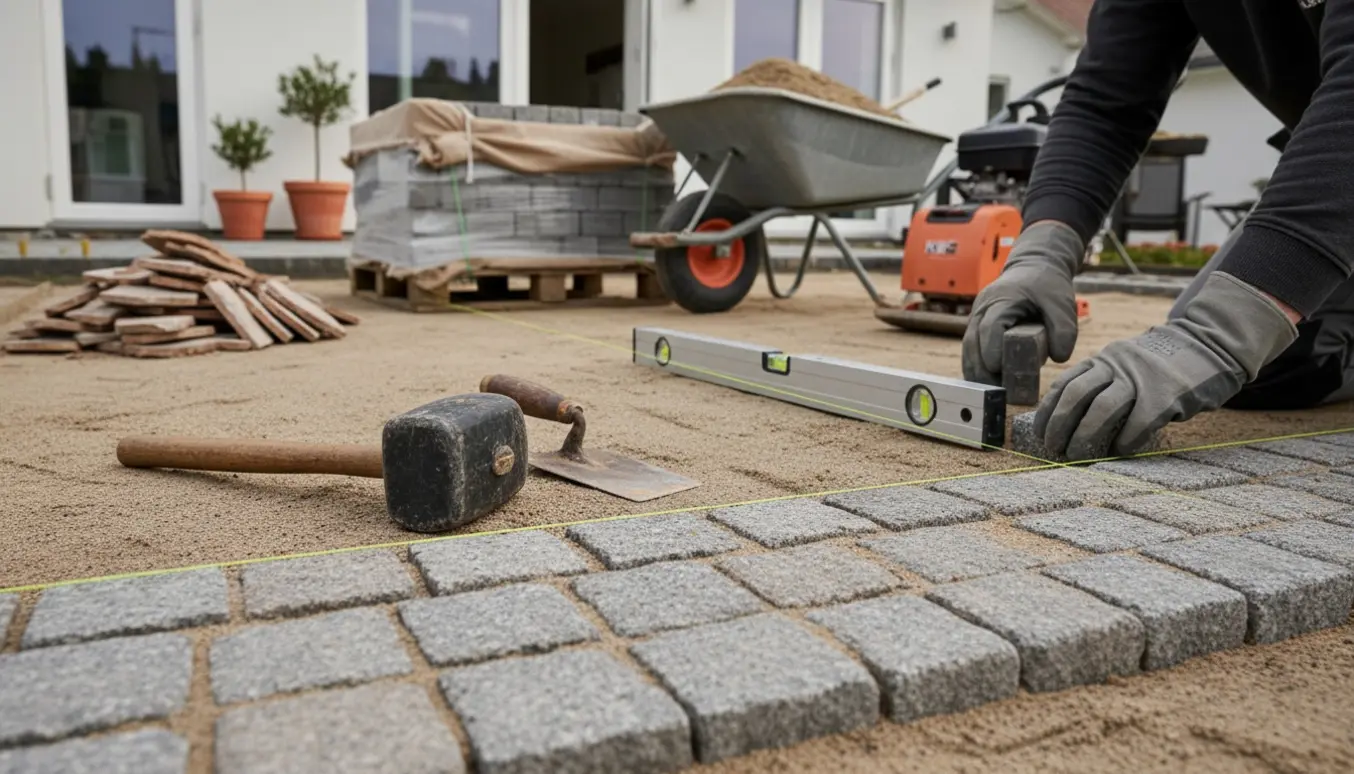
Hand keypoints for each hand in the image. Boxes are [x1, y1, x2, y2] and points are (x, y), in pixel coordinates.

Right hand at [962, 221, 1085, 384]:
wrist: (1034, 266)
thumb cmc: (1047, 284)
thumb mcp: (1062, 303)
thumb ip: (1065, 329)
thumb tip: (1058, 359)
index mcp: (1001, 300)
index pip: (989, 330)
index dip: (993, 353)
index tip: (1002, 373)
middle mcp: (982, 309)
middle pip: (972, 344)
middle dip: (982, 371)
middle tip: (997, 394)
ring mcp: (976, 317)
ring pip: (967, 350)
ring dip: (976, 373)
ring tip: (992, 395)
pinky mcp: (977, 326)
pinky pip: (971, 350)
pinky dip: (976, 367)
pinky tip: (988, 385)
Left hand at [1033, 271, 1298, 459]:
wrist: (1209, 343)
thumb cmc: (1160, 365)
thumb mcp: (1124, 363)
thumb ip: (1102, 382)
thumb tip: (1071, 419)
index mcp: (1103, 359)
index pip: (1064, 384)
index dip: (1048, 412)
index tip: (1040, 434)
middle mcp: (1116, 365)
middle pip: (1076, 395)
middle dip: (1059, 426)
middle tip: (1054, 450)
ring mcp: (1141, 378)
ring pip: (1102, 409)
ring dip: (1084, 436)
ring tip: (1077, 455)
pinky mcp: (1167, 394)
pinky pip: (1139, 422)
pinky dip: (1126, 440)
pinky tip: (1120, 451)